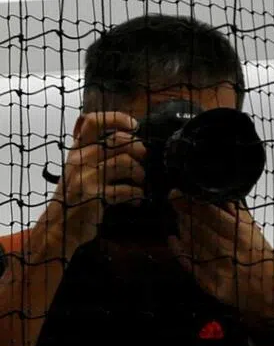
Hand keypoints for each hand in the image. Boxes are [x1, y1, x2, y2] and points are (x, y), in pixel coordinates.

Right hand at [50, 112, 148, 257]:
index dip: (116, 118)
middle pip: (118, 141)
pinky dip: (137, 194)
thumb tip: (128, 133)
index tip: (133, 126)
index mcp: (77, 150)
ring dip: (139, 172)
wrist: (59, 226)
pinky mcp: (94, 196)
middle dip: (138, 149)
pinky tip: (137, 198)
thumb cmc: (75, 194)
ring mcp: (85, 177)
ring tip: (139, 181)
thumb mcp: (79, 167)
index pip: (92, 121)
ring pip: (125, 162)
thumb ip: (94, 148)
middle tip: (142, 159)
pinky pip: (125, 189)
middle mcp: (80, 159)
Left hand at [165, 190, 273, 331]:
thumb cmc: (264, 261)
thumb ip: (239, 215)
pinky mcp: (209, 283)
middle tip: (176, 201)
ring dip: (182, 228)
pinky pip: (189, 263)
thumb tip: (222, 197)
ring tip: (180, 219)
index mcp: (241, 235)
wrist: (270, 295)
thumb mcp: (257, 234)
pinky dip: (179, 250)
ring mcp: (216, 268)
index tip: (178, 193)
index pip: (210, 214)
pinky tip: (174, 240)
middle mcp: (227, 250)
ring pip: (191, 242)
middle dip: (183, 212)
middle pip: (197, 227)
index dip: (190, 202)